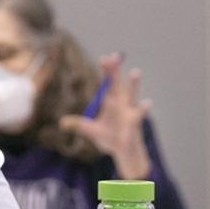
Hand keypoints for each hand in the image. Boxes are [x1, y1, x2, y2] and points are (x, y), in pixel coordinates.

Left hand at [59, 52, 151, 178]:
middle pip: (117, 84)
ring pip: (131, 95)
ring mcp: (128, 111)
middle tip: (115, 56)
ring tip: (135, 71)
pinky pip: (139, 114)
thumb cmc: (109, 138)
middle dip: (115, 71)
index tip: (104, 58)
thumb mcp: (91, 131)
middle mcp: (120, 104)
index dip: (105, 71)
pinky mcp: (134, 122)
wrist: (123, 152)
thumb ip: (78, 124)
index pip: (106, 84)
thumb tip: (62, 122)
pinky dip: (143, 108)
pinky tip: (147, 102)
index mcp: (110, 103)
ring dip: (133, 84)